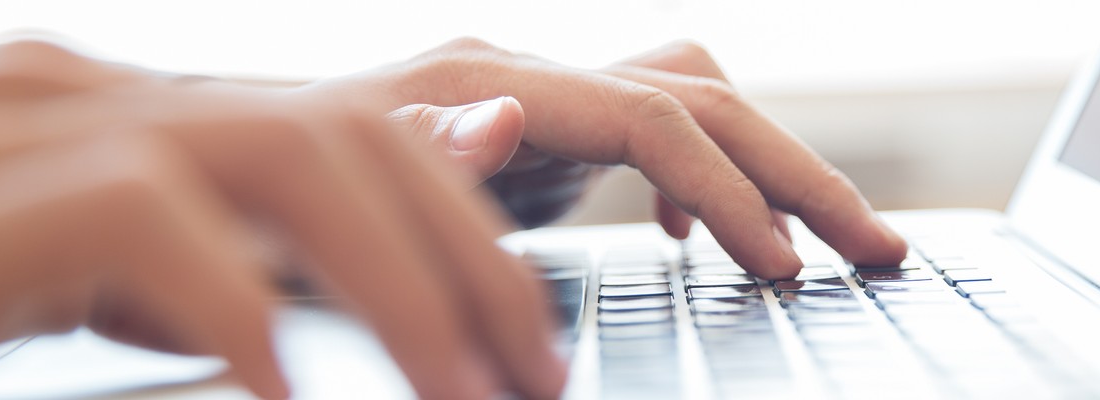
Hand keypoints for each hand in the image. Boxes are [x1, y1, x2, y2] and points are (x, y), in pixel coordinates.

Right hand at [0, 42, 562, 398]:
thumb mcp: (122, 284)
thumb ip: (257, 252)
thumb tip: (423, 220)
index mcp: (134, 111)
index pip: (355, 132)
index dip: (466, 229)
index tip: (530, 338)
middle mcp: (90, 92)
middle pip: (351, 134)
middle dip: (472, 260)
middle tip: (535, 375)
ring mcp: (24, 126)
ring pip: (286, 151)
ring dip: (398, 284)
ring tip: (457, 394)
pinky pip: (144, 212)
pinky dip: (236, 299)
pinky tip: (281, 386)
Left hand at [302, 38, 908, 277]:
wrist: (220, 176)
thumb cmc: (263, 209)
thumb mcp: (324, 207)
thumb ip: (421, 162)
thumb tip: (508, 116)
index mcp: (484, 86)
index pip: (655, 119)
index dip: (733, 194)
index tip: (786, 270)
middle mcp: (524, 74)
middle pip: (702, 98)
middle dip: (798, 174)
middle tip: (878, 249)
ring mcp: (539, 98)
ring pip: (695, 105)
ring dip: (773, 169)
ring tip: (835, 240)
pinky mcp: (542, 132)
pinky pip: (659, 133)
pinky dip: (708, 179)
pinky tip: (704, 239)